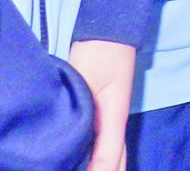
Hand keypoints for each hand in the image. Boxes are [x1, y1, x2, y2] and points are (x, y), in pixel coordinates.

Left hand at [64, 39, 133, 170]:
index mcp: (114, 118)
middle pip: (118, 160)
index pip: (110, 156)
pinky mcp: (105, 114)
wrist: (110, 33)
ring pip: (115, 153)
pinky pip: (105, 144)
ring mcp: (113, 119)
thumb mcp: (86, 84)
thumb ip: (81, 114)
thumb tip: (69, 141)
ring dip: (105, 166)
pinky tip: (87, 161)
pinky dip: (99, 158)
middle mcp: (116, 122)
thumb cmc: (99, 56)